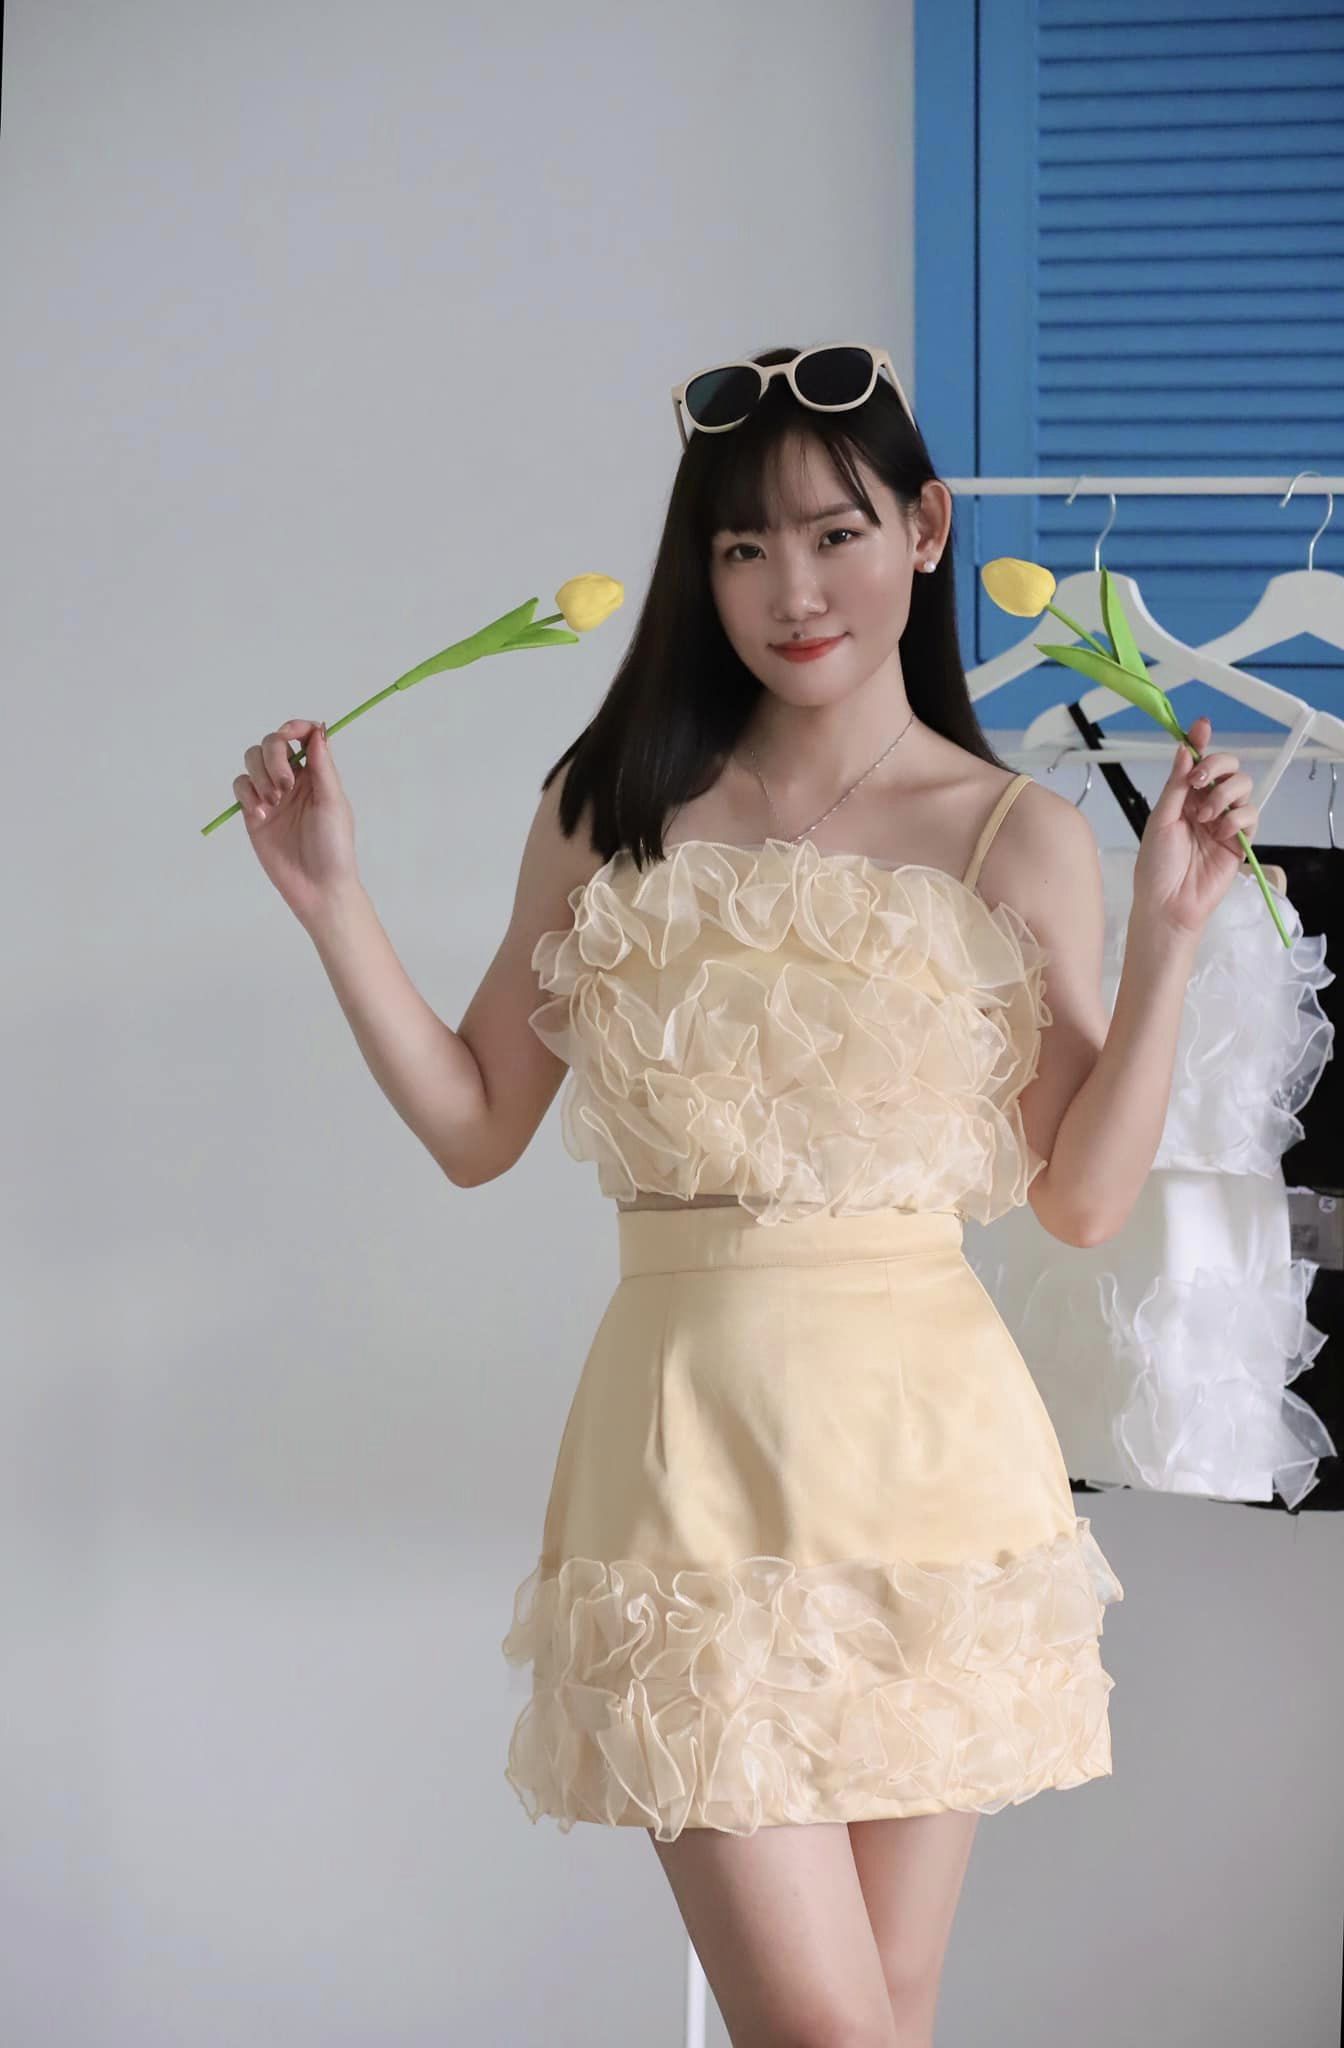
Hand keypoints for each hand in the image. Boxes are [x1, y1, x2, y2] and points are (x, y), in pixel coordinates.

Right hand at [233, 720, 359, 926]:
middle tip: (284, 787)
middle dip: (273, 757)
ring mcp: (271, 795)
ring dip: (259, 776)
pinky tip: (261, 816)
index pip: (302, 736)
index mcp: (316, 774)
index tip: (290, 734)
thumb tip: (319, 730)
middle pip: (271, 744)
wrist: (316, 886)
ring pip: (252, 762)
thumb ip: (323, 766)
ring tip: (273, 803)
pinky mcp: (253, 813)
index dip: (294, 728)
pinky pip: (241, 787)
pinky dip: (247, 796)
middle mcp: (293, 780)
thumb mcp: (333, 803)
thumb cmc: (334, 846)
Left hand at [1132, 714, 1260, 939]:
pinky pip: (1251, 814)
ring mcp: (1224, 821)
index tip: (1201, 727)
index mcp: (1182, 798)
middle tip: (1198, 781)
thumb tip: (1184, 751)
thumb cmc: (1156, 867)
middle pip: (1228, 768)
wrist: (1168, 904)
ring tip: (1205, 818)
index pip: (1196, 763)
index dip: (1200, 743)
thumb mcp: (1160, 820)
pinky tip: (1219, 832)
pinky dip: (1236, 817)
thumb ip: (1175, 786)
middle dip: (1216, 766)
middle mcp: (1205, 805)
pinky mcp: (1240, 840)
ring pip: (1243, 786)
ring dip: (1224, 794)